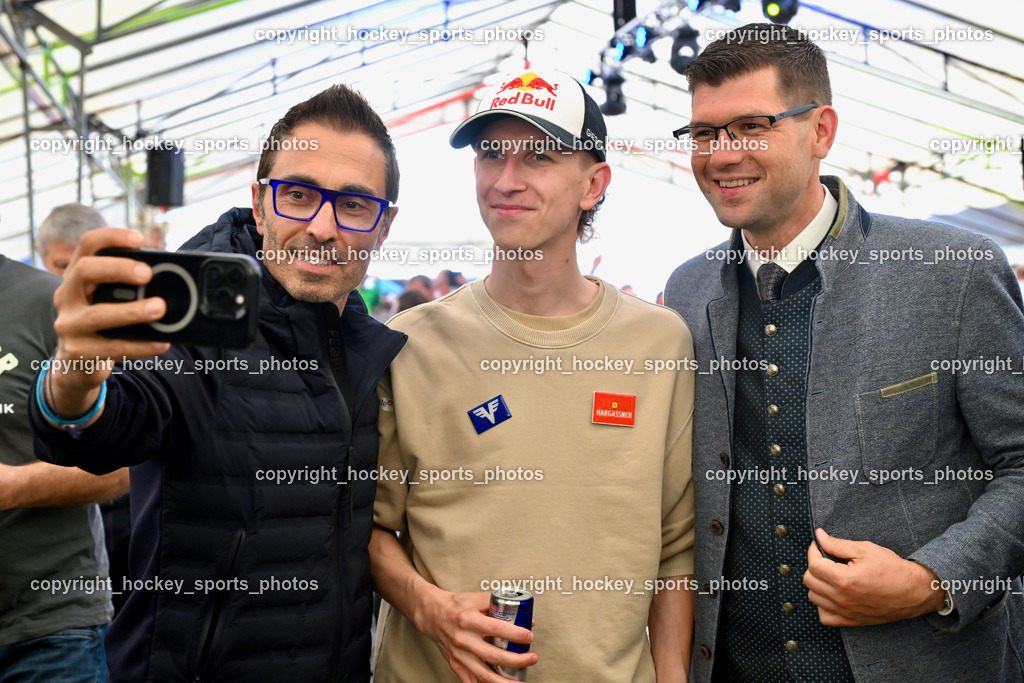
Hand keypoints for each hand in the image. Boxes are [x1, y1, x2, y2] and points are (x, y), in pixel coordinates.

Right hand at [47, 228, 169, 417]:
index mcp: (78, 276)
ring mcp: (69, 324)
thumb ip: (130, 287)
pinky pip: (112, 347)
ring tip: (160, 309)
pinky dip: (140, 345)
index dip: (111, 236)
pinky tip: (161, 342)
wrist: (76, 363)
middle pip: (84, 270)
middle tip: (147, 274)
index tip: (139, 239)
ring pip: (98, 314)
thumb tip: (174, 279)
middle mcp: (67, 296)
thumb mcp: (108, 299)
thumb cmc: (102, 323)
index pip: (87, 245)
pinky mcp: (78, 352)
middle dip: (117, 268)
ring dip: (132, 311)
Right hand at [417, 588, 535, 682]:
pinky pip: (471, 680)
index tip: (529, 636)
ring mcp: (459, 655)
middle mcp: (463, 639)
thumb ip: (500, 605)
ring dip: (505, 681)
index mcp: (468, 620)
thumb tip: (525, 618)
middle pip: (494, 656)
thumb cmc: (457, 605)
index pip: (497, 629)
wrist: (432, 614)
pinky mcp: (455, 664)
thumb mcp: (476, 598)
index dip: (515, 634)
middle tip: (532, 658)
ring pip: (484, 675)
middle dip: (517, 660)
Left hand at [804, 528, 944, 626]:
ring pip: (814, 598)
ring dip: (817, 584)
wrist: (915, 592)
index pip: (813, 565)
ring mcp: (846, 612)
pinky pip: (824, 617)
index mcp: (844, 579)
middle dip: (815, 566)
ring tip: (831, 575)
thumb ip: (838, 544)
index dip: (813, 551)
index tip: (819, 545)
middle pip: (809, 580)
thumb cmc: (893, 569)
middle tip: (827, 559)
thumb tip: (818, 536)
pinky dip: (823, 605)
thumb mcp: (866, 549)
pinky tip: (832, 594)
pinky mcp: (851, 621)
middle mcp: (842, 598)